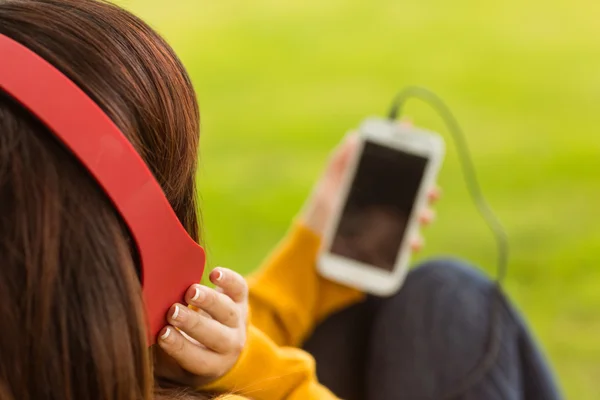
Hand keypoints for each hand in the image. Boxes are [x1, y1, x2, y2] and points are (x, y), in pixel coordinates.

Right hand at [154, 267, 248, 386]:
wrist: (221, 341)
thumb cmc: (187, 347)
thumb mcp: (172, 358)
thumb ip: (157, 346)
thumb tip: (137, 327)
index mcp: (212, 363)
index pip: (197, 358)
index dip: (179, 345)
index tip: (162, 333)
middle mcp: (229, 344)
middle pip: (215, 335)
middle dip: (193, 322)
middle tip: (174, 311)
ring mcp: (237, 320)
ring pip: (227, 311)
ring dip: (209, 301)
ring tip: (191, 292)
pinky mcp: (241, 298)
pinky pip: (240, 288)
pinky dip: (229, 280)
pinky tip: (214, 274)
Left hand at [300, 123, 440, 251]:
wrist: (315, 244)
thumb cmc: (322, 211)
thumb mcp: (328, 184)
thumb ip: (341, 160)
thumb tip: (354, 136)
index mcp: (377, 182)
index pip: (400, 164)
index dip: (413, 151)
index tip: (421, 146)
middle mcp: (389, 202)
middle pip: (418, 191)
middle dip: (429, 189)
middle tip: (431, 190)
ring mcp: (391, 224)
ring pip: (417, 217)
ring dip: (425, 215)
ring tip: (423, 217)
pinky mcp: (388, 247)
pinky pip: (406, 244)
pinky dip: (414, 242)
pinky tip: (412, 242)